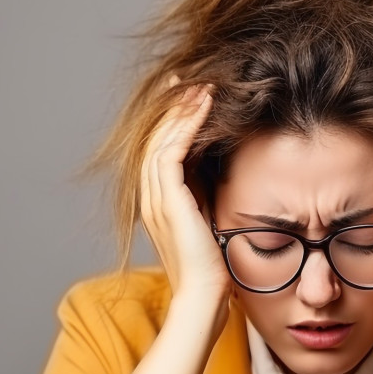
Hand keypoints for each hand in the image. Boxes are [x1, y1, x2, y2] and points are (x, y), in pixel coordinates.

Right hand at [138, 77, 230, 299]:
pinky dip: (186, 126)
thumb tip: (220, 170)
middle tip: (187, 79)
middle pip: (155, 138)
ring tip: (200, 86)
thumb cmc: (213, 266)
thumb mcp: (209, 219)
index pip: (160, 150)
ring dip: (181, 110)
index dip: (172, 121)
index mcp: (159, 201)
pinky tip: (203, 107)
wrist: (205, 294)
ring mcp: (156, 198)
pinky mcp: (168, 200)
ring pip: (161, 140)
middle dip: (171, 107)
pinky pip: (171, 152)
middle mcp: (152, 196)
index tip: (188, 96)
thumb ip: (206, 195)